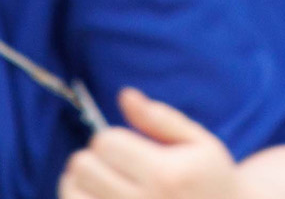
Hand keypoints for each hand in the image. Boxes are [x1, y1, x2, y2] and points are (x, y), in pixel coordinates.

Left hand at [59, 89, 237, 198]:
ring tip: (101, 184)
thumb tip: (125, 95)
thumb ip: (160, 118)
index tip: (127, 147)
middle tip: (113, 165)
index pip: (106, 141)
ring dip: (80, 183)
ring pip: (72, 193)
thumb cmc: (211, 181)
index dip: (112, 138)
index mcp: (166, 174)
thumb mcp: (200, 144)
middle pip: (83, 166)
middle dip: (94, 159)